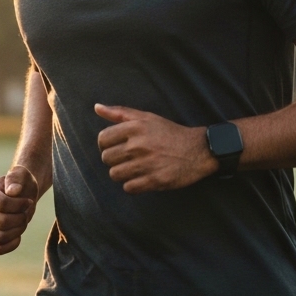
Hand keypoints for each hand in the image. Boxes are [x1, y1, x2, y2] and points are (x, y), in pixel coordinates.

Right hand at [0, 165, 38, 254]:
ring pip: (0, 237)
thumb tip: (13, 191)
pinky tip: (18, 235)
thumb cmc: (21, 184)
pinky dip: (12, 244)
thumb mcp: (22, 175)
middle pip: (1, 222)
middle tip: (25, 213)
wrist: (21, 196)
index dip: (20, 205)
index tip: (28, 201)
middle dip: (20, 219)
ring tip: (22, 222)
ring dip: (18, 231)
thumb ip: (16, 178)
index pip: (2, 205)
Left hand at [95, 104, 215, 193]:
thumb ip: (119, 113)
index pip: (102, 139)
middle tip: (127, 158)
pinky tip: (142, 178)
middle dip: (114, 159)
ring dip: (122, 174)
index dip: (106, 144)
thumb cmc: (169, 132)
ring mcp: (146, 164)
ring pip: (115, 174)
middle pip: (107, 158)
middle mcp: (138, 145)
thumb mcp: (146, 117)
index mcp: (135, 127)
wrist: (198, 150)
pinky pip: (129, 188)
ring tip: (134, 169)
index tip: (116, 147)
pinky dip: (133, 185)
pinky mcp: (154, 181)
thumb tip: (97, 107)